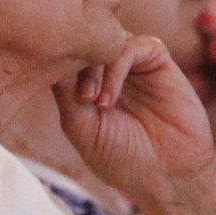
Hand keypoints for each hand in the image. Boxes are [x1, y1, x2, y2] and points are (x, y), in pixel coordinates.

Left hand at [53, 34, 215, 209]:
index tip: (56, 92)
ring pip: (108, 38)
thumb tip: (46, 61)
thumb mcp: (81, 129)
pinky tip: (110, 99)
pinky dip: (116, 66)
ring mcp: (134, 64)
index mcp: (88, 82)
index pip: (66, 53)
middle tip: (82, 99)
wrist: (169, 176)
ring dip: (95, 67)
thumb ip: (65, 94)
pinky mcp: (159, 62)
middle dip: (76, 65)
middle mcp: (110, 69)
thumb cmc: (123, 158)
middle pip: (85, 41)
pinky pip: (135, 45)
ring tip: (94, 102)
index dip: (56, 63)